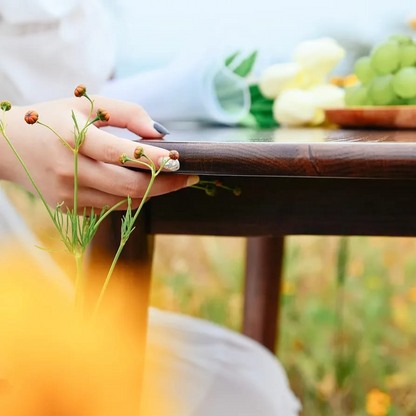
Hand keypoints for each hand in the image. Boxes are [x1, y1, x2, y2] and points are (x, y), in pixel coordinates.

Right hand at [0, 96, 198, 209]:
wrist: (8, 146)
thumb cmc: (52, 120)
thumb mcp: (86, 104)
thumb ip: (127, 113)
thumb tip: (160, 134)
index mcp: (75, 139)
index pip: (124, 155)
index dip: (158, 161)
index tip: (183, 161)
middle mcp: (72, 171)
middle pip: (130, 187)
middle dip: (166, 184)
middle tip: (188, 177)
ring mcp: (69, 195)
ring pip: (123, 202)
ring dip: (151, 193)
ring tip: (168, 180)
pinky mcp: (69, 208)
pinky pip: (109, 207)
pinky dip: (129, 198)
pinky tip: (138, 185)